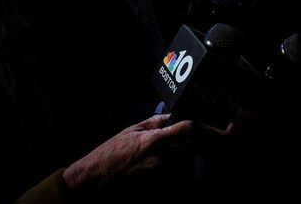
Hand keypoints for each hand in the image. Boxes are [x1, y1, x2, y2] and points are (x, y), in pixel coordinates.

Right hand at [61, 114, 227, 189]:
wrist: (97, 177)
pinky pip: (176, 173)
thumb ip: (155, 122)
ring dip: (186, 153)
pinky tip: (168, 163)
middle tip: (190, 135)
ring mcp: (161, 173)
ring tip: (177, 148)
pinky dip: (177, 167)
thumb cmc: (112, 151)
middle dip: (194, 139)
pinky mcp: (159, 185)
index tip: (203, 122)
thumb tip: (172, 115)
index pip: (187, 129)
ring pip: (186, 160)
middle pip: (192, 146)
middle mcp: (161, 157)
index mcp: (154, 140)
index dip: (198, 124)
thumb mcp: (132, 130)